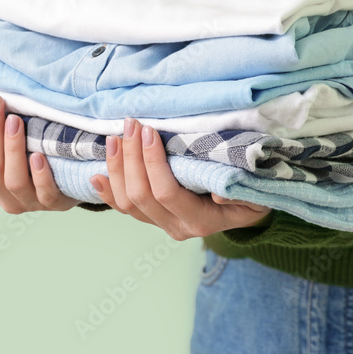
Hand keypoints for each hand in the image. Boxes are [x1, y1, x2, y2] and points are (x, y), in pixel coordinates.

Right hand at [0, 93, 78, 212]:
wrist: (64, 185)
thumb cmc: (23, 166)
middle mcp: (2, 199)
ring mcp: (28, 202)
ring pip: (13, 180)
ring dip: (12, 149)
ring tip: (15, 121)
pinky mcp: (54, 202)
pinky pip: (45, 192)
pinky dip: (40, 175)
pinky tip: (38, 155)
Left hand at [88, 117, 272, 239]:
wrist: (247, 215)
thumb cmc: (252, 197)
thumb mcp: (256, 195)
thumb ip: (240, 193)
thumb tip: (218, 192)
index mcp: (201, 221)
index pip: (167, 192)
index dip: (153, 162)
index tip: (151, 132)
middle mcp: (177, 228)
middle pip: (141, 195)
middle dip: (131, 157)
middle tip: (131, 125)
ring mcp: (162, 225)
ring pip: (127, 202)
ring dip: (117, 169)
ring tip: (114, 138)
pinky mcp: (153, 219)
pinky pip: (124, 208)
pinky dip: (108, 191)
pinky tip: (96, 175)